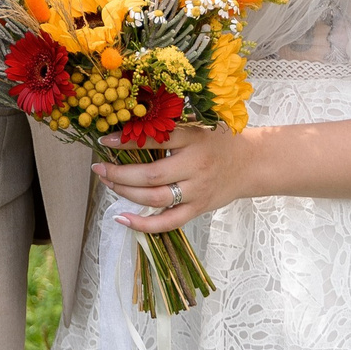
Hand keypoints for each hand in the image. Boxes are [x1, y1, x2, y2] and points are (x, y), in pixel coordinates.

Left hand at [94, 125, 266, 234]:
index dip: (127, 141)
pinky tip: (121, 218)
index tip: (104, 140)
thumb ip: (168, 127)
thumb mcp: (196, 125)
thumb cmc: (217, 140)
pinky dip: (143, 224)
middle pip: (151, 175)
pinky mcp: (198, 209)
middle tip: (99, 168)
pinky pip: (168, 221)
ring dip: (125, 192)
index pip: (155, 140)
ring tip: (107, 183)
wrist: (251, 163)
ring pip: (155, 198)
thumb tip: (127, 127)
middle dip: (119, 173)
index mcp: (193, 139)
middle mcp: (195, 166)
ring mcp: (197, 191)